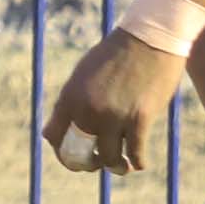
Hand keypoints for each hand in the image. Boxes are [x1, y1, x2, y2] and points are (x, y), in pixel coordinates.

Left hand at [43, 28, 186, 179]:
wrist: (150, 37)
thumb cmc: (118, 53)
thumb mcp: (85, 73)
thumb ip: (74, 99)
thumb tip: (63, 127)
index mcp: (70, 97)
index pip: (54, 137)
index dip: (62, 152)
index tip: (73, 155)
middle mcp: (87, 109)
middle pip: (79, 154)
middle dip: (88, 164)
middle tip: (97, 164)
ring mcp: (114, 116)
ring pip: (108, 158)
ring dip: (115, 166)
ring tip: (121, 166)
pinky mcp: (140, 118)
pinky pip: (135, 152)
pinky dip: (137, 162)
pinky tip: (139, 163)